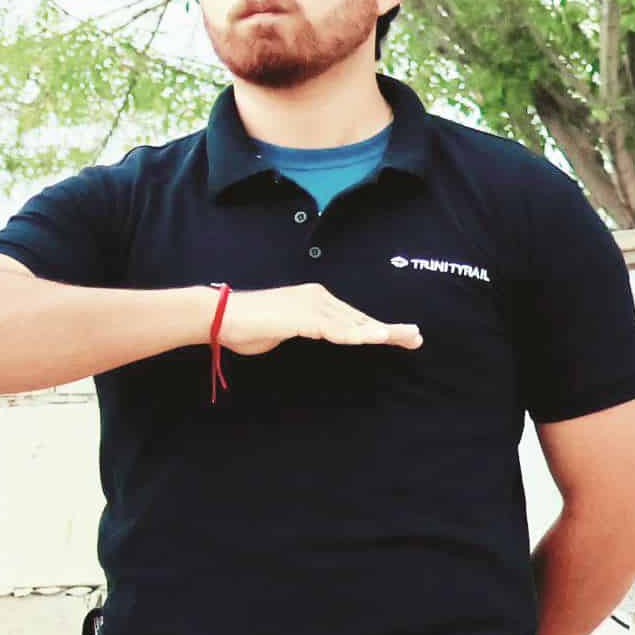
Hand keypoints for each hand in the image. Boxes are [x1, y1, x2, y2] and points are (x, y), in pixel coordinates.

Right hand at [217, 282, 418, 352]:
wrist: (218, 316)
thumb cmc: (243, 327)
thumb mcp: (282, 330)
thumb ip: (302, 331)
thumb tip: (311, 334)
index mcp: (312, 300)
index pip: (350, 316)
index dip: (375, 326)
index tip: (398, 336)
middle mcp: (317, 297)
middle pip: (359, 317)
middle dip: (388, 329)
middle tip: (416, 337)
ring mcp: (311, 305)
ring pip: (353, 323)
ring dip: (381, 331)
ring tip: (406, 337)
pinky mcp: (304, 316)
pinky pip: (336, 329)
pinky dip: (358, 334)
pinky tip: (377, 338)